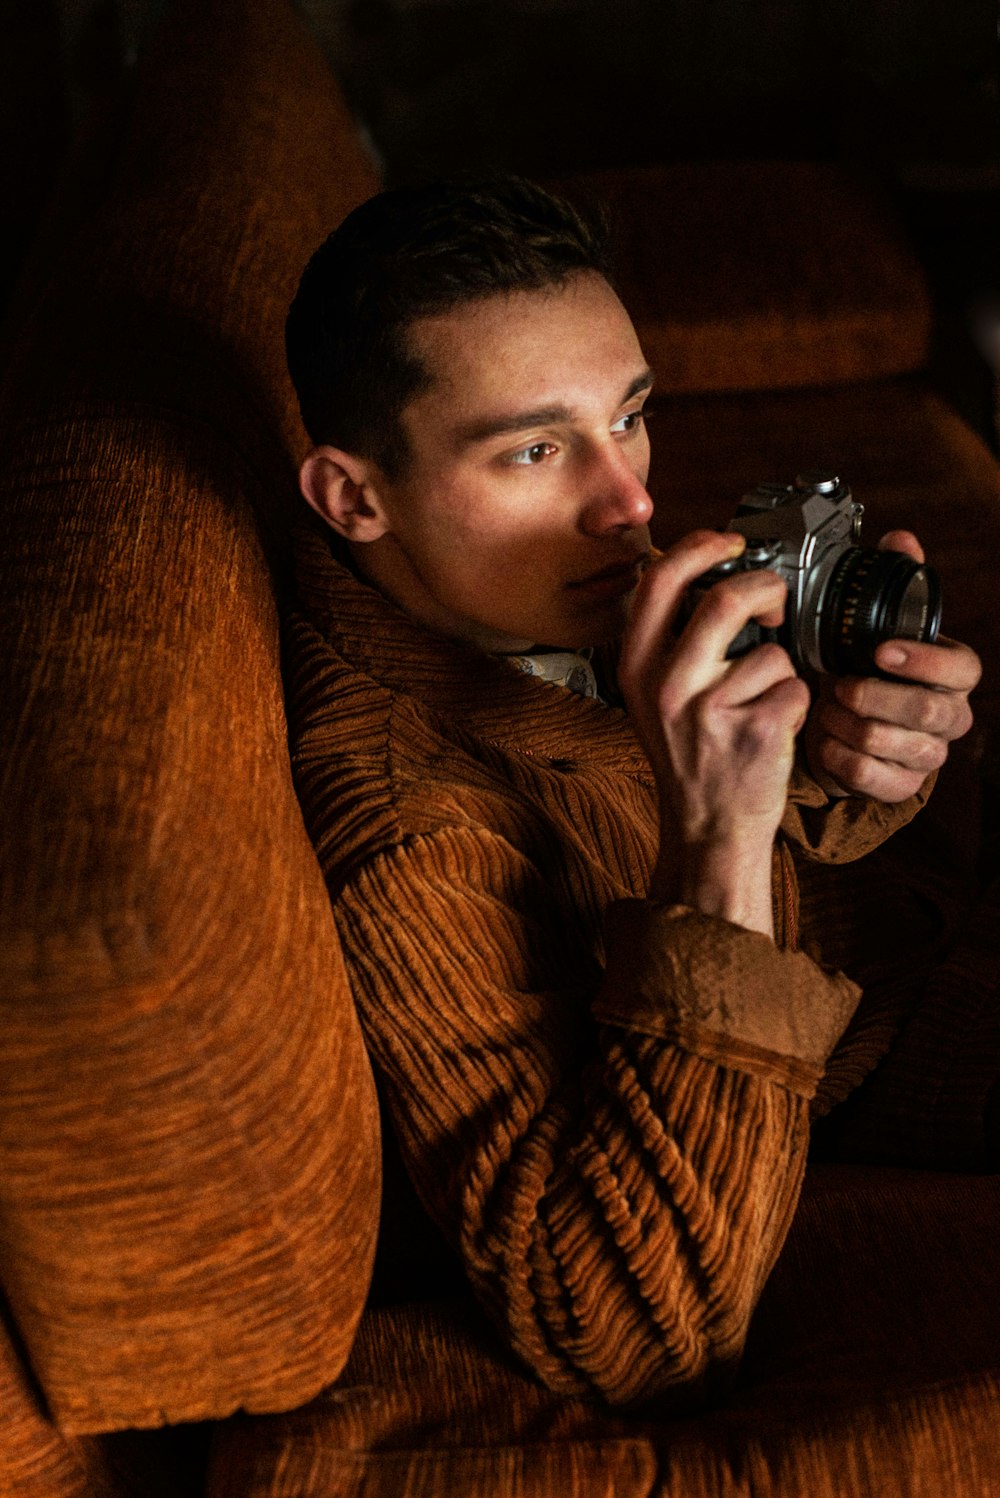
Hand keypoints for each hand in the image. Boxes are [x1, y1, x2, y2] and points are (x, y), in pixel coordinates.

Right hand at [620, 531, 810, 935]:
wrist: (708, 828)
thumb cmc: (691, 754)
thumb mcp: (655, 694)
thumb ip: (671, 637)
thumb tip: (711, 570)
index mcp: (635, 665)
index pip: (661, 579)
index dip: (702, 545)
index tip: (732, 543)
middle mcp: (665, 684)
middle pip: (727, 598)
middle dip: (766, 589)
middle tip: (776, 602)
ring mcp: (709, 710)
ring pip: (773, 651)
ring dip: (782, 672)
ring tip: (763, 701)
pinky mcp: (754, 731)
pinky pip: (796, 688)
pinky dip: (797, 705)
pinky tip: (774, 729)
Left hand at [804, 530, 979, 801]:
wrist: (843, 726)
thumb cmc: (865, 671)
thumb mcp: (877, 627)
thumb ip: (894, 583)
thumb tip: (900, 538)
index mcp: (953, 674)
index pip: (962, 670)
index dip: (923, 661)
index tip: (881, 651)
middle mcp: (950, 717)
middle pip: (928, 713)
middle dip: (875, 697)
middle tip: (839, 684)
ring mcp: (928, 756)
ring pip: (893, 744)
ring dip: (848, 723)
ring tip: (826, 706)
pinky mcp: (900, 787)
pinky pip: (868, 775)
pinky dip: (837, 754)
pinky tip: (824, 737)